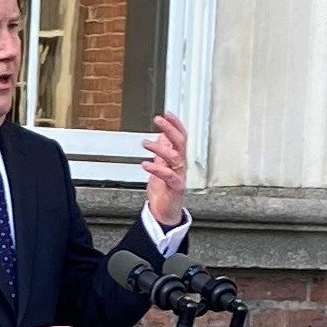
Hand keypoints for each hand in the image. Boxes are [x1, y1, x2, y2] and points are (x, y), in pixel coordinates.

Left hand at [142, 109, 190, 231]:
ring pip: (175, 157)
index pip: (181, 137)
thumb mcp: (161, 166)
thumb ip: (162, 152)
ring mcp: (179, 176)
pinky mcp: (175, 187)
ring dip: (160, 148)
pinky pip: (168, 176)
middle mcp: (181, 166)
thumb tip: (161, 136)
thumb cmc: (164, 191)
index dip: (175, 124)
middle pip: (180, 143)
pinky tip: (145, 164)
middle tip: (158, 120)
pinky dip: (156, 169)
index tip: (167, 113)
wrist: (165, 213)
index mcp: (178, 159)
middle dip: (170, 129)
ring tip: (145, 143)